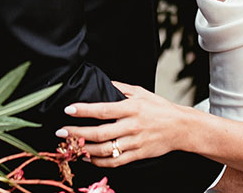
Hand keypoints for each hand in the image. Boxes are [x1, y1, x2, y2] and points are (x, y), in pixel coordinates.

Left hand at [55, 81, 188, 166]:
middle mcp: (132, 125)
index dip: (84, 110)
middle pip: (99, 132)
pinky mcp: (138, 154)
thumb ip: (121, 88)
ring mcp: (135, 142)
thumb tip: (104, 83)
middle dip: (77, 133)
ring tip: (72, 146)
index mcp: (131, 108)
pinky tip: (89, 157)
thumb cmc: (160, 108)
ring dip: (85, 149)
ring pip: (105, 149)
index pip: (103, 109)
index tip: (68, 110)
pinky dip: (100, 161)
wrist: (181, 127)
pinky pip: (115, 161)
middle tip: (61, 132)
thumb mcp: (142, 92)